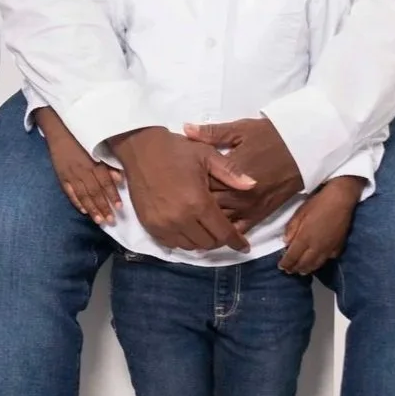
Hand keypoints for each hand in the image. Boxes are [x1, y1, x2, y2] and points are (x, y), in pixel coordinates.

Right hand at [33, 106, 123, 225]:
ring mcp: (70, 174)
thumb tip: (120, 179)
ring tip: (99, 221)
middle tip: (111, 221)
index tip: (120, 207)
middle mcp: (82, 170)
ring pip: (83, 195)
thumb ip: (108, 164)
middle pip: (94, 192)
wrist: (59, 131)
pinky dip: (77, 202)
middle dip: (103, 207)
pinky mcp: (61, 176)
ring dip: (92, 209)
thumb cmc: (81, 139)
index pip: (104, 182)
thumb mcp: (97, 147)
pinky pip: (69, 192)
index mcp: (92, 162)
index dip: (112, 195)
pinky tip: (84, 211)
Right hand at [112, 125, 253, 251]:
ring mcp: (163, 224)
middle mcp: (181, 218)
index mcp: (198, 202)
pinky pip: (172, 243)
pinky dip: (183, 240)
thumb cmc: (177, 150)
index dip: (237, 241)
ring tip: (205, 229)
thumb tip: (253, 185)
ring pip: (190, 246)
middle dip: (220, 239)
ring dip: (201, 241)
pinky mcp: (150, 225)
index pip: (224, 233)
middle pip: (208, 243)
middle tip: (223, 230)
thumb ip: (231, 173)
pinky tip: (188, 228)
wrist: (141, 149)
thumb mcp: (207, 155)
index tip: (244, 246)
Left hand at [183, 117, 304, 228]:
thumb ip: (212, 133)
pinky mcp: (260, 214)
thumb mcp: (241, 129)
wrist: (303, 148)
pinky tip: (211, 233)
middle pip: (208, 205)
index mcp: (232, 171)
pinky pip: (240, 229)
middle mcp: (240, 193)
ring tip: (188, 219)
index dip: (187, 185)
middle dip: (192, 204)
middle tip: (178, 202)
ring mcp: (250, 206)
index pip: (201, 184)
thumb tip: (186, 129)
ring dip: (205, 221)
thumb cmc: (270, 136)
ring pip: (220, 220)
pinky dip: (225, 233)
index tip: (176, 182)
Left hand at [279, 176, 363, 274]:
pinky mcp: (338, 247)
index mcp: (305, 238)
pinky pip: (327, 259)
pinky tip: (317, 262)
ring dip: (307, 269)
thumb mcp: (300, 213)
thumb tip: (285, 242)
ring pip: (316, 265)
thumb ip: (292, 229)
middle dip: (295, 269)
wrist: (341, 200)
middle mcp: (316, 247)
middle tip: (289, 271)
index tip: (281, 267)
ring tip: (301, 271)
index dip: (286, 263)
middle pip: (304, 264)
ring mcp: (328, 248)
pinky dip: (320, 263)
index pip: (293, 256)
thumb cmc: (318, 203)